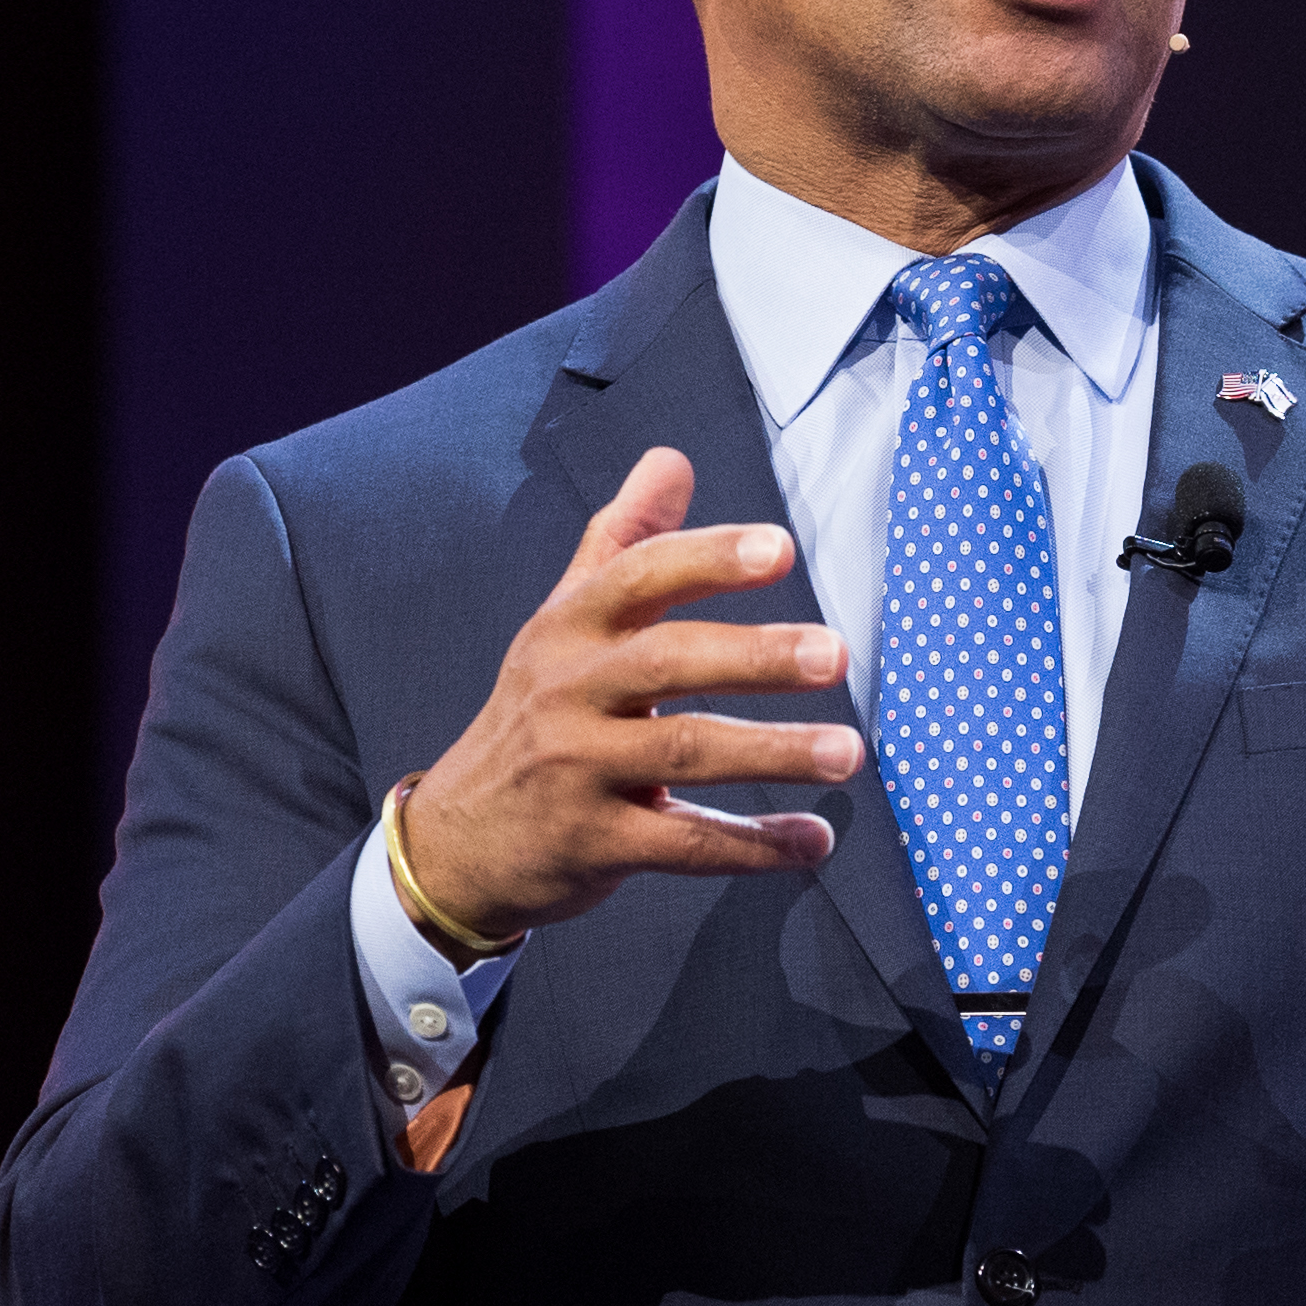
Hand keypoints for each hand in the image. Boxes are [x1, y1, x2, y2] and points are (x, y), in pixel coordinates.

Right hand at [397, 446, 854, 956]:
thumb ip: (624, 540)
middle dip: (757, 655)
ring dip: (773, 752)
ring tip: (846, 752)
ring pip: (684, 752)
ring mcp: (577, 770)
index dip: (709, 559)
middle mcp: (569, 692)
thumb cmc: (534, 715)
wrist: (459, 839)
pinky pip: (684, 843)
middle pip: (668, 662)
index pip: (639, 577)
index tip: (780, 548)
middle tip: (836, 654)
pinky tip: (812, 841)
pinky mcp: (592, 843)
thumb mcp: (563, 621)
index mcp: (570, 628)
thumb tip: (670, 460)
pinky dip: (755, 845)